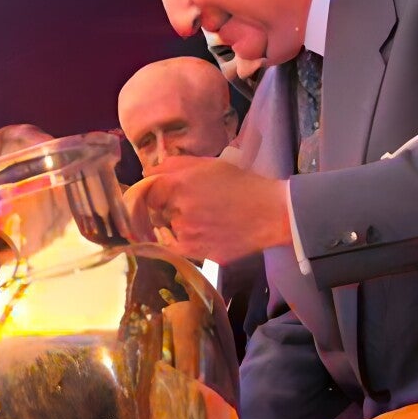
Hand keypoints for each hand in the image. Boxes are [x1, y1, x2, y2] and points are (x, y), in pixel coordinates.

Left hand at [124, 156, 291, 264]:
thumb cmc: (241, 184)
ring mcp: (187, 236)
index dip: (154, 193)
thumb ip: (174, 165)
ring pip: (168, 232)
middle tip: (189, 206)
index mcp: (178, 185)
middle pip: (156, 213)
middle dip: (166, 209)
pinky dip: (182, 243)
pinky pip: (176, 250)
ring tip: (202, 221)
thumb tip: (148, 172)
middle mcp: (178, 211)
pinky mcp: (197, 254)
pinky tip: (198, 234)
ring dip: (177, 227)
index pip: (146, 192)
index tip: (162, 195)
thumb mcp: (208, 164)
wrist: (270, 214)